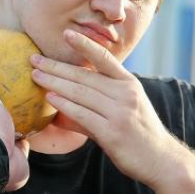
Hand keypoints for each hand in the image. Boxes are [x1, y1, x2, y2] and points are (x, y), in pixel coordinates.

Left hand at [30, 29, 178, 186]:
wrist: (160, 160)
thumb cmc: (137, 133)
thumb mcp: (124, 108)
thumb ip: (97, 101)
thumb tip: (64, 99)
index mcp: (128, 83)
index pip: (104, 58)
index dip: (84, 45)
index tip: (66, 33)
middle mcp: (125, 93)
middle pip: (84, 76)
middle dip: (56, 67)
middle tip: (34, 59)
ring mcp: (119, 112)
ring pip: (80, 93)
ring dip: (55, 83)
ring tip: (36, 76)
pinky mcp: (112, 132)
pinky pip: (83, 114)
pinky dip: (64, 105)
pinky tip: (50, 98)